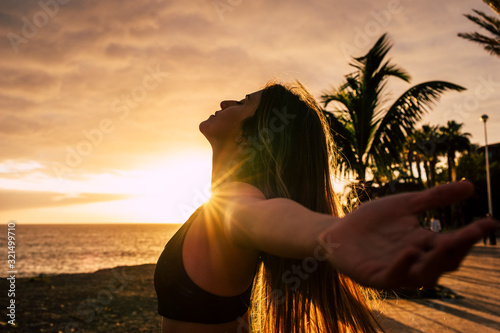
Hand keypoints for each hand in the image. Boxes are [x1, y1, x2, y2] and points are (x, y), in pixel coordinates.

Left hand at [318, 181, 497, 289]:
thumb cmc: (371, 221)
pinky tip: (409, 251)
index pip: (453, 243)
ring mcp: (395, 270)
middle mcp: (414, 260)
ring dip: (435, 261)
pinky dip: (402, 266)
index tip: (491, 222)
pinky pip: (392, 276)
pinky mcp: (374, 277)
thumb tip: (471, 185)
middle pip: (443, 262)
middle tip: (469, 234)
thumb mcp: (405, 204)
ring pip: (423, 275)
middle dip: (458, 249)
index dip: (472, 235)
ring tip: (446, 242)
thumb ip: (435, 197)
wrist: (336, 232)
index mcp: (424, 244)